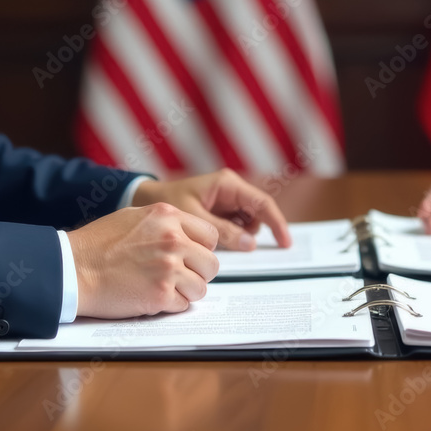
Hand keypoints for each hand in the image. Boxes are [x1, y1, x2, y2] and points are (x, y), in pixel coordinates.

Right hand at [68, 203, 219, 318]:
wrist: (71, 268)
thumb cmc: (97, 244)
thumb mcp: (134, 217)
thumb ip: (166, 223)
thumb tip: (189, 235)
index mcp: (168, 216)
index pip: (211, 235)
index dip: (202, 249)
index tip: (191, 256)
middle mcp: (172, 240)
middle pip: (211, 264)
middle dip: (198, 273)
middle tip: (179, 276)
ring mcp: (168, 268)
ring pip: (201, 287)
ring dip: (186, 291)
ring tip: (163, 287)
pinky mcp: (160, 294)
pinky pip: (182, 305)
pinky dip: (169, 305)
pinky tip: (150, 296)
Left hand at [131, 169, 291, 250]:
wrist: (144, 198)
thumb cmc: (165, 203)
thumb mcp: (193, 220)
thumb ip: (223, 232)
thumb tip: (250, 243)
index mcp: (227, 184)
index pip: (262, 203)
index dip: (277, 223)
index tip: (285, 243)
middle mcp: (231, 188)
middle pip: (258, 212)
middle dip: (253, 231)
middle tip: (238, 247)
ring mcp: (228, 198)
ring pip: (249, 220)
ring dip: (241, 234)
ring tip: (217, 240)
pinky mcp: (222, 208)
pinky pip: (237, 224)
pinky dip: (233, 234)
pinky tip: (215, 239)